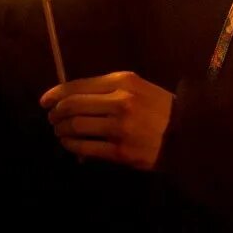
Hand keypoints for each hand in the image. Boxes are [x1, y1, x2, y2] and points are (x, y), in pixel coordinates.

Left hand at [40, 71, 174, 170]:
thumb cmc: (160, 108)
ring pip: (75, 127)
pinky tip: (69, 144)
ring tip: (60, 131)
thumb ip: (108, 89)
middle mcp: (120, 101)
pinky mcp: (120, 150)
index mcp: (124, 81)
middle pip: (72, 106)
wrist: (187, 133)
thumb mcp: (139, 88)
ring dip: (61, 130)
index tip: (45, 101)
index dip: (56, 93)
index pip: (78, 85)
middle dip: (55, 113)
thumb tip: (71, 97)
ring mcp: (119, 127)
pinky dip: (71, 145)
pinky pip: (84, 148)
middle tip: (52, 118)